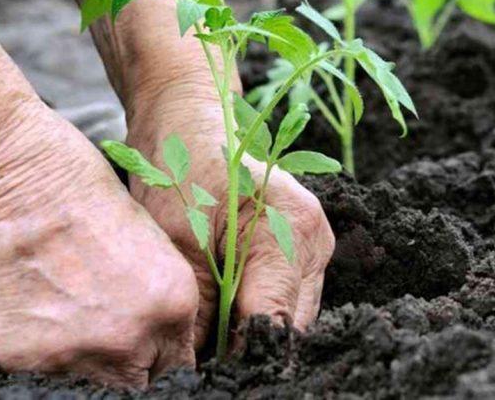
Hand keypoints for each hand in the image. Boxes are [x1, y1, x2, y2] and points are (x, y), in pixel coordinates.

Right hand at [0, 99, 199, 386]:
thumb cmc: (68, 174)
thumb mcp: (140, 227)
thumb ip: (154, 286)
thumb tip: (152, 320)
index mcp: (170, 300)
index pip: (178, 362)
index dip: (160, 349)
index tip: (145, 339)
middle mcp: (126, 337)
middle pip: (135, 380)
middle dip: (125, 358)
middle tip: (101, 322)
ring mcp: (66, 354)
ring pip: (83, 379)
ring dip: (77, 352)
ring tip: (55, 303)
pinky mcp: (7, 358)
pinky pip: (28, 370)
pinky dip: (27, 346)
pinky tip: (20, 303)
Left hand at [127, 84, 335, 348]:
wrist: (188, 120)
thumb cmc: (180, 166)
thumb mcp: (178, 241)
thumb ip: (199, 309)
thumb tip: (199, 366)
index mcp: (292, 230)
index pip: (274, 323)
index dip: (240, 357)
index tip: (206, 374)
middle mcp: (315, 240)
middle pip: (290, 326)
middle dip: (248, 348)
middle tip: (202, 362)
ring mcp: (314, 245)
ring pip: (290, 317)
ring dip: (253, 333)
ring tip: (210, 340)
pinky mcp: (302, 248)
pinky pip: (285, 298)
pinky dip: (256, 311)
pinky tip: (225, 314)